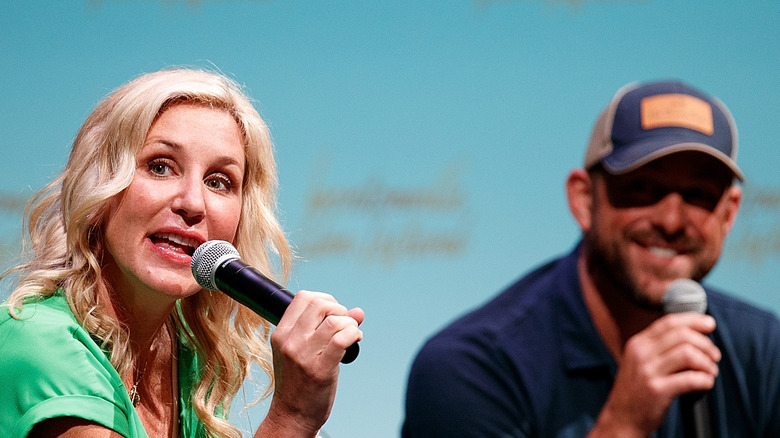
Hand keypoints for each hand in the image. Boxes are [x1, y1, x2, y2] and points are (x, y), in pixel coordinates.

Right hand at [258, 290, 363, 437]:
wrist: (292, 414)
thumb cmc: (299, 382)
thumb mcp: (302, 350)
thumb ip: (325, 327)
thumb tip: (357, 311)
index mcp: (281, 333)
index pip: (303, 297)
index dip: (325, 299)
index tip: (334, 313)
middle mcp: (289, 341)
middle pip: (320, 304)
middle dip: (339, 309)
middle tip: (344, 325)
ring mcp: (303, 355)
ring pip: (335, 320)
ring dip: (350, 324)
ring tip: (351, 335)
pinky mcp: (320, 369)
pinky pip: (342, 339)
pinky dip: (354, 335)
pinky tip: (355, 342)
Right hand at [589, 313, 719, 436]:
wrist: (621, 418)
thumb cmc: (636, 391)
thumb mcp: (639, 362)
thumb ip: (658, 348)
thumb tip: (692, 337)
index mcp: (638, 343)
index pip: (669, 322)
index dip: (693, 320)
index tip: (709, 324)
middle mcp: (641, 353)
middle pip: (682, 335)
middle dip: (705, 344)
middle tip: (714, 356)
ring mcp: (647, 371)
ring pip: (688, 354)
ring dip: (707, 362)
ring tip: (710, 372)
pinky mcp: (656, 390)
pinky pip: (690, 379)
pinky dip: (704, 380)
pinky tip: (705, 384)